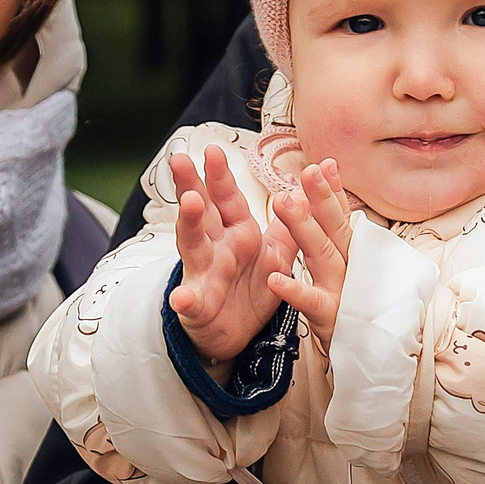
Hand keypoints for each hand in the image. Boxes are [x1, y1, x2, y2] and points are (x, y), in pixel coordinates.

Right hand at [166, 144, 294, 362]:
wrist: (235, 334)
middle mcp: (216, 247)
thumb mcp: (275, 254)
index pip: (228, 199)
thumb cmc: (251, 287)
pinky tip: (182, 297)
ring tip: (189, 205)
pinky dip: (186, 299)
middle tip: (180, 159)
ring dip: (190, 225)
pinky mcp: (198, 306)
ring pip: (193, 246)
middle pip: (202, 212)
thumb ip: (288, 225)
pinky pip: (192, 302)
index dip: (222, 175)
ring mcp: (204, 275)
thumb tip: (303, 189)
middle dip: (192, 185)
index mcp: (237, 232)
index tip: (213, 149)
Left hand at [270, 158, 356, 349]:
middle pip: (335, 228)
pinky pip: (310, 302)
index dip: (333, 191)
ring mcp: (343, 292)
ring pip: (322, 255)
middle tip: (307, 171)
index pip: (342, 217)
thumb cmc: (362, 312)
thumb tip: (340, 214)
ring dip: (303, 228)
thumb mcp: (354, 273)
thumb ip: (343, 241)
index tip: (324, 163)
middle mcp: (351, 268)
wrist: (380, 360)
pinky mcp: (332, 319)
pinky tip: (274, 278)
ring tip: (283, 202)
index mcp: (353, 255)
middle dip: (321, 198)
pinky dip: (294, 290)